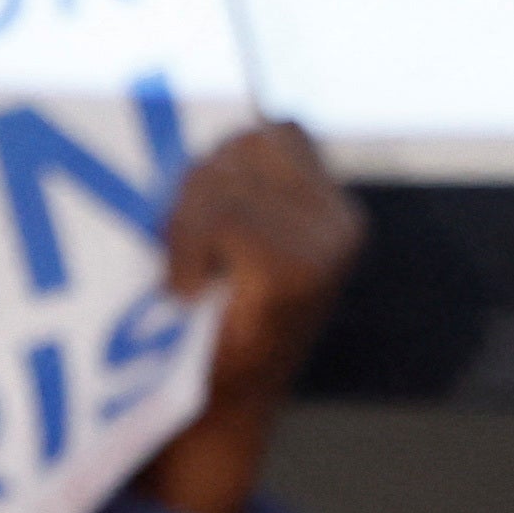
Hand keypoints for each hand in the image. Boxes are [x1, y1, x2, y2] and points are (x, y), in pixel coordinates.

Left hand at [137, 120, 365, 512]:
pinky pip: (218, 216)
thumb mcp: (226, 231)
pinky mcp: (298, 270)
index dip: (219, 166)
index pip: (269, 130)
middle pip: (242, 142)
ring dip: (183, 221)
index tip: (203, 231)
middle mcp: (342, 221)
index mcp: (333, 207)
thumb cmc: (204, 317)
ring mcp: (325, 246)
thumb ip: (232, 176)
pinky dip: (185, 248)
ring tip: (185, 274)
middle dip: (196, 190)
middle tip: (186, 258)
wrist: (210, 414)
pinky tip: (186, 290)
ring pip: (222, 177)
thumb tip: (172, 98)